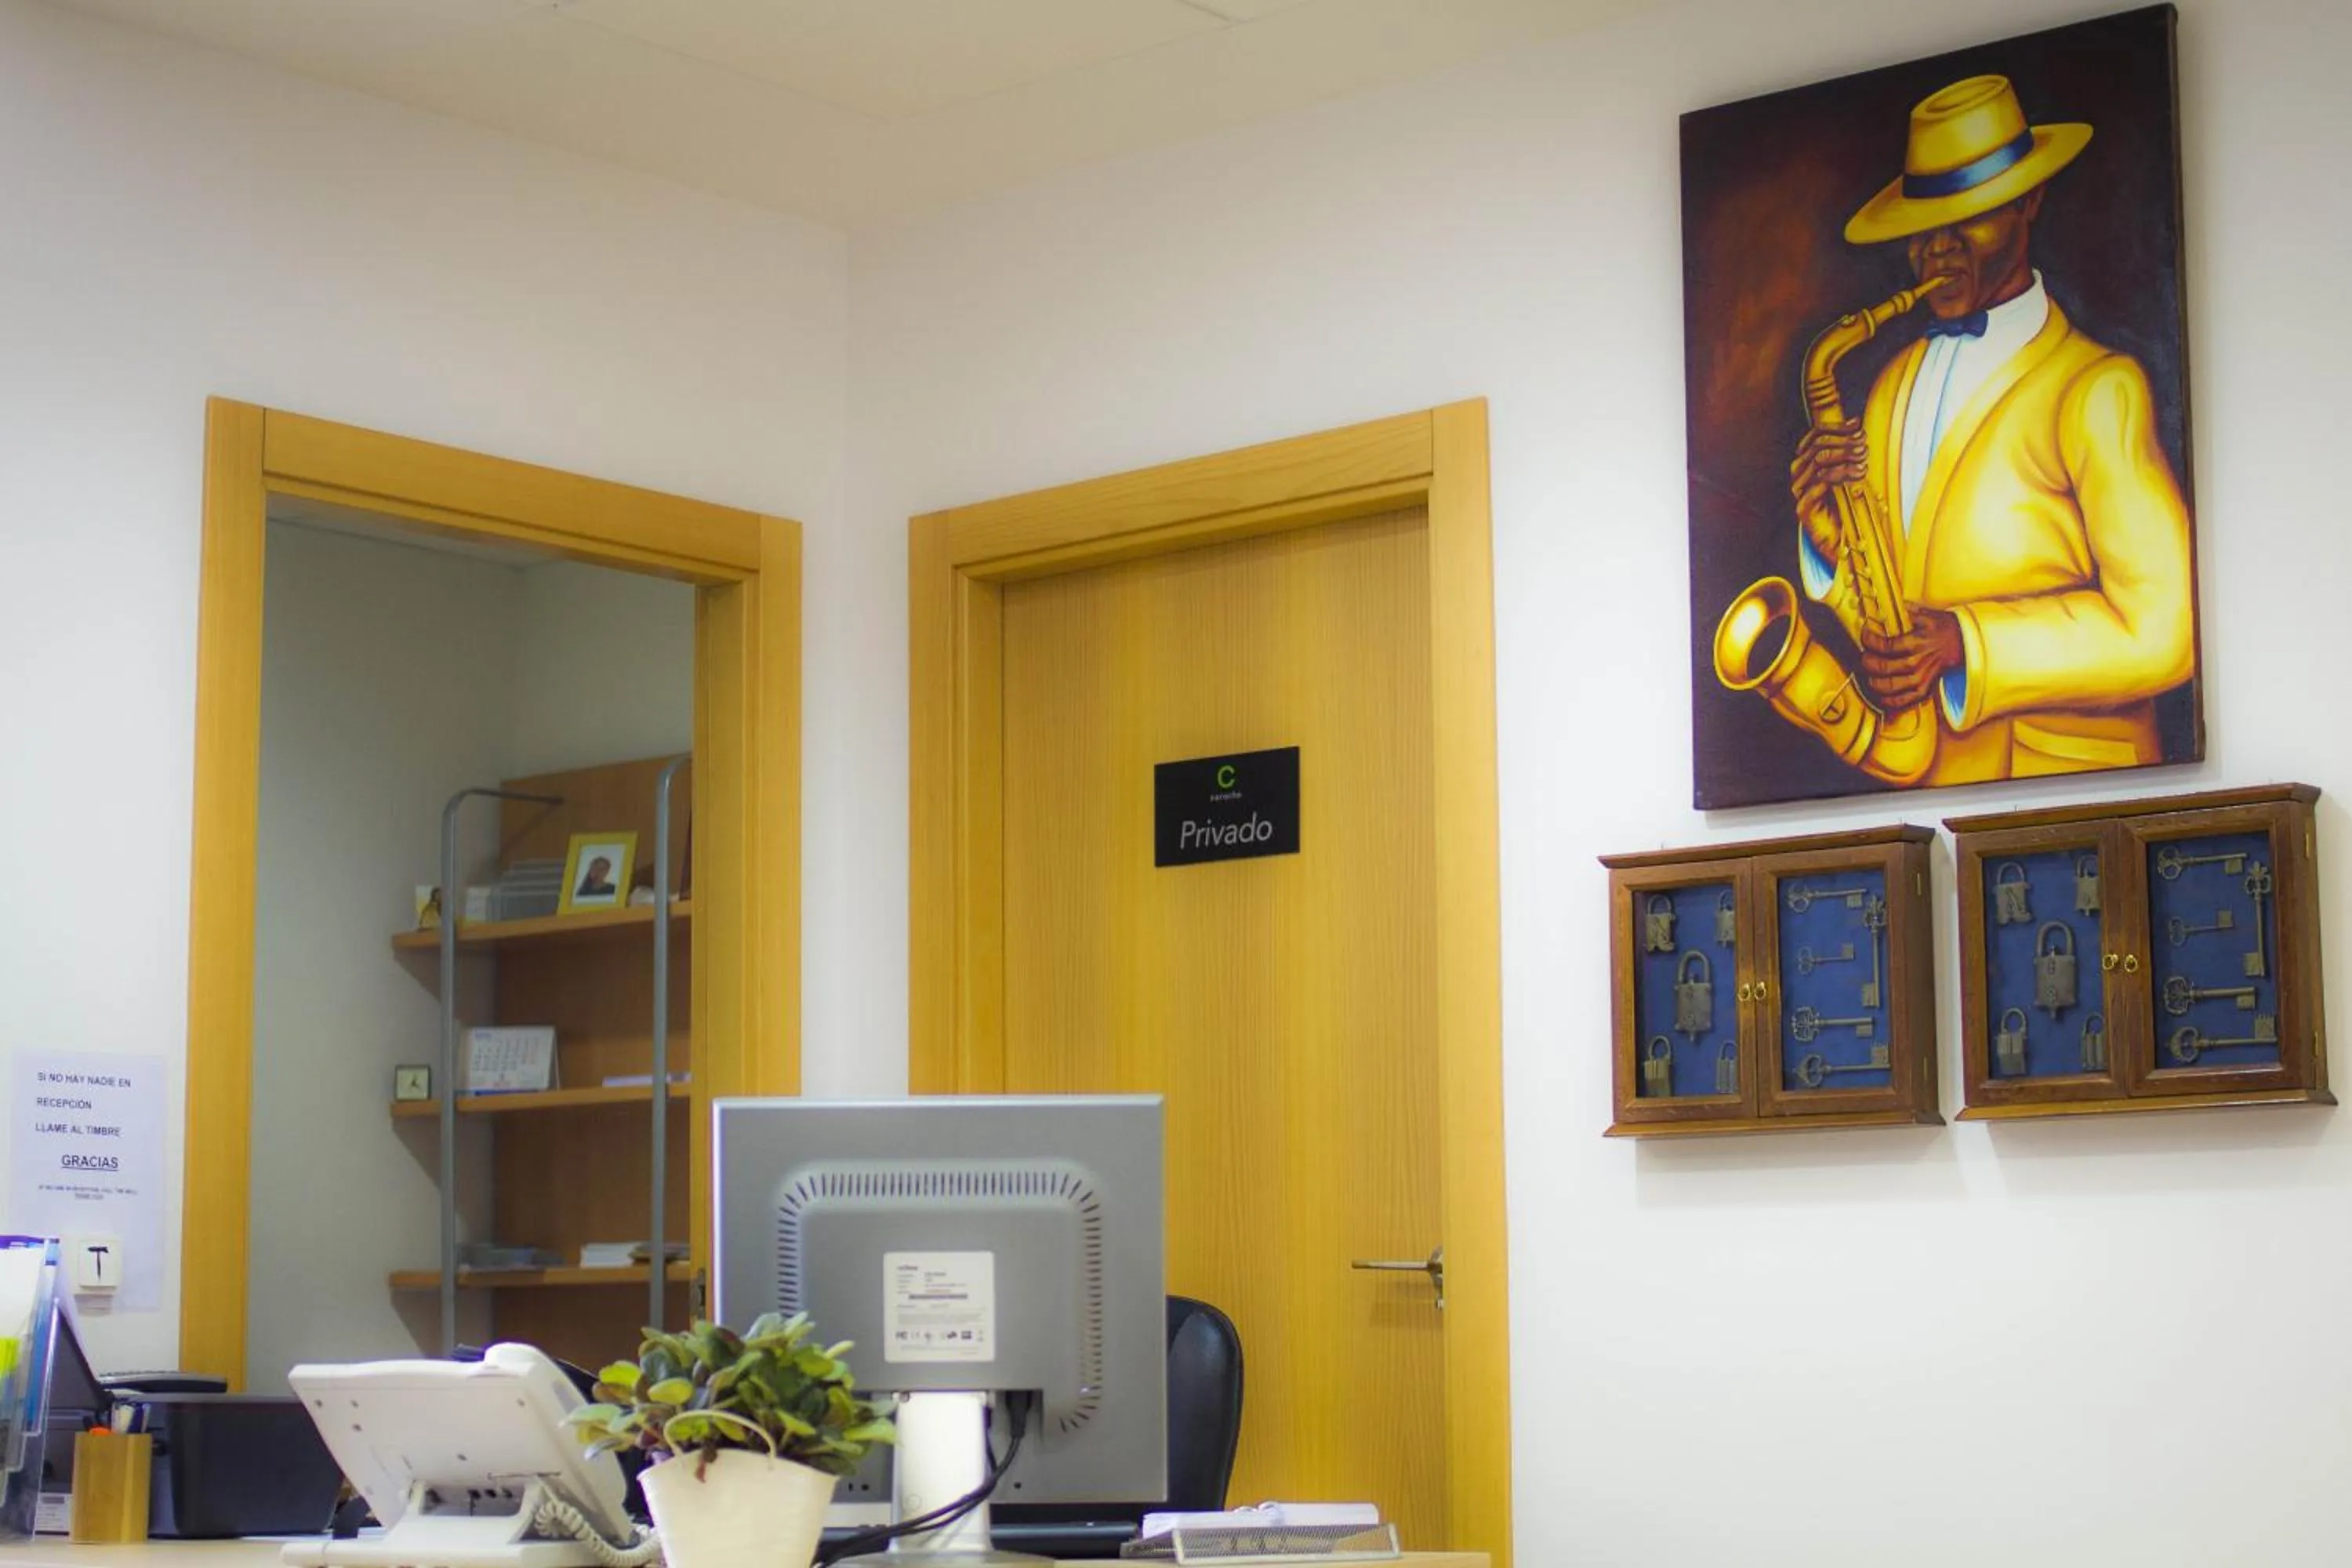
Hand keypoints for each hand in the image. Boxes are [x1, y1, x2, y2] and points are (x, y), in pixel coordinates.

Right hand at [1789, 419, 1865, 562]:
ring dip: (1844, 457)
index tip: (1858, 427)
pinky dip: (1840, 475)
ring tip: (1864, 463)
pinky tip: (1857, 476)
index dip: (1837, 428)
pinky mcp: (1803, 507)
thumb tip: (1855, 421)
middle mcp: (1799, 473)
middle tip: (1864, 447)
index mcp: (1807, 461)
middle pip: (1817, 446)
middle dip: (1844, 443)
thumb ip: (1849, 448)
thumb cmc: (1846, 503)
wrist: (1841, 538)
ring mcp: (1799, 490)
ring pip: (1818, 461)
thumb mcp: (1850, 470)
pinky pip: (1818, 484)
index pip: (1815, 435)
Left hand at [1859, 607, 1962, 712]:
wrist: (1962, 642)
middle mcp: (1918, 662)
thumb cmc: (1941, 628)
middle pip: (1884, 667)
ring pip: (1891, 687)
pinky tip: (1880, 695)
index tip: (1865, 635)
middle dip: (1868, 662)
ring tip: (1869, 675)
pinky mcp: (1925, 689)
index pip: (1885, 645)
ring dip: (1874, 682)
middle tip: (1865, 657)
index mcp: (1917, 642)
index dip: (1869, 640)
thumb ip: (1903, 611)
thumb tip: (1882, 607)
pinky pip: (1904, 701)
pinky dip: (1889, 701)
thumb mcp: (1924, 614)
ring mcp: (1922, 677)